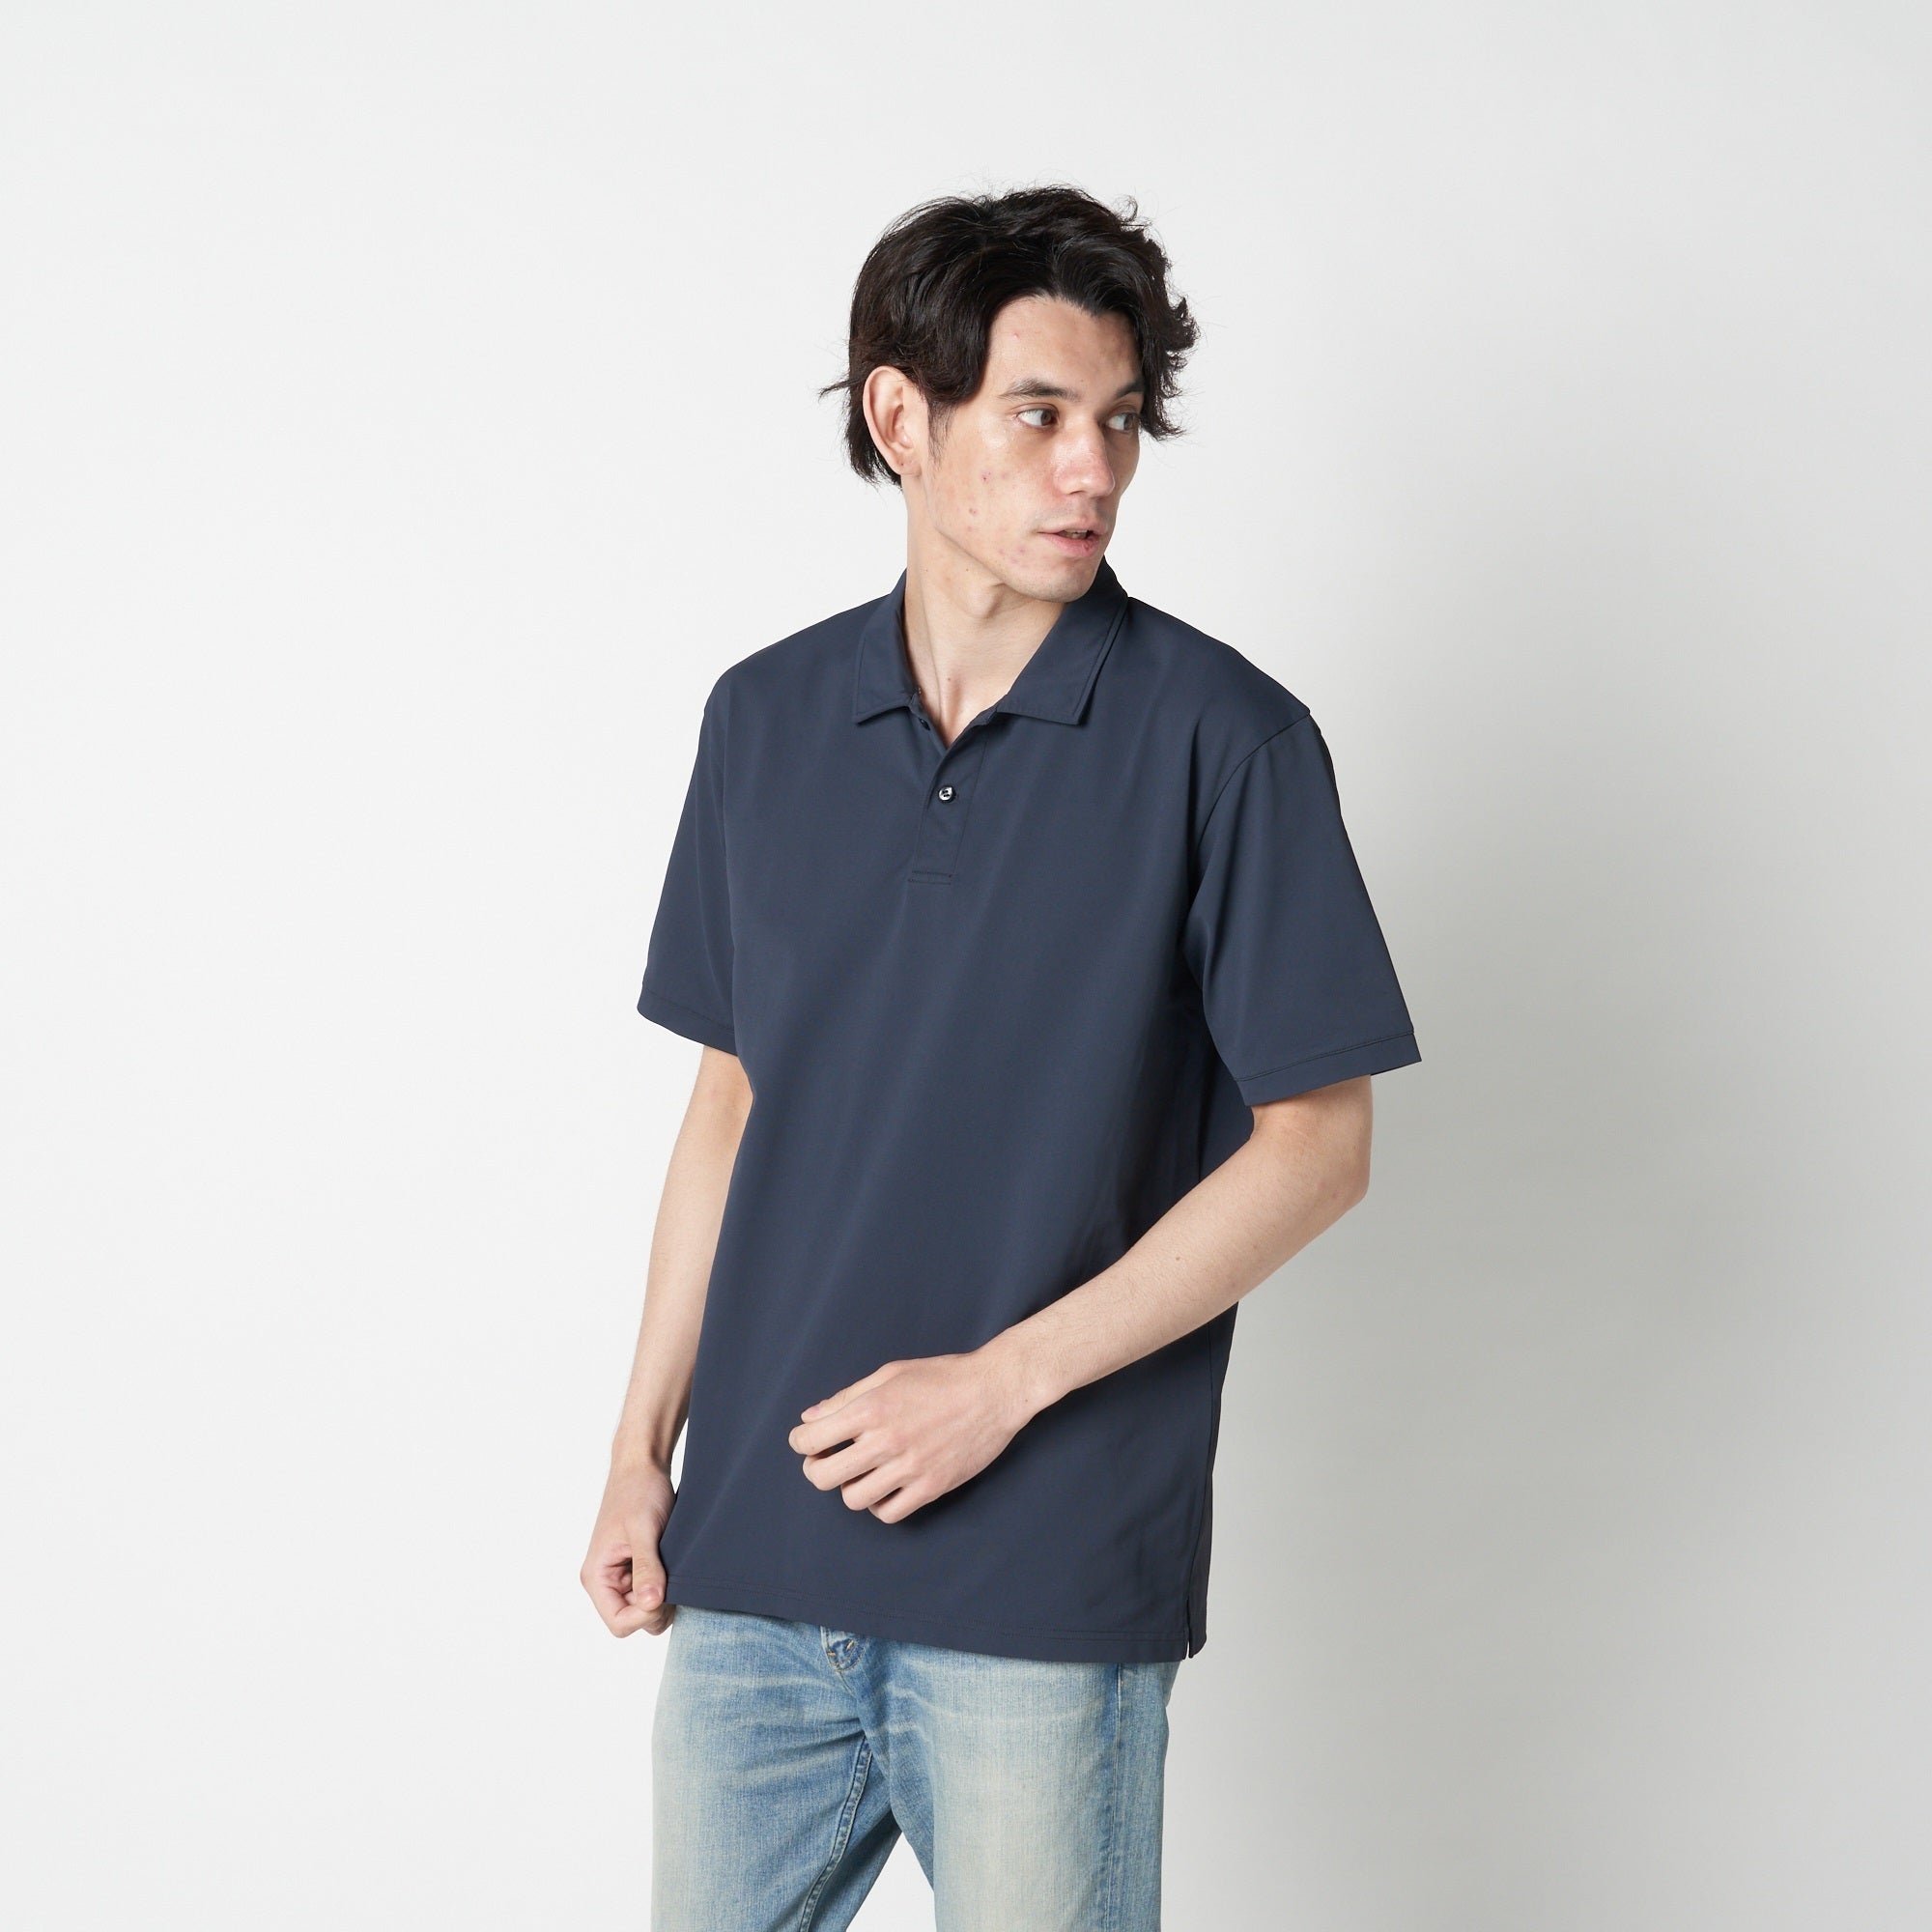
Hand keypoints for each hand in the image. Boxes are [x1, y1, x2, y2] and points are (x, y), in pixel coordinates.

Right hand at [580, 1460, 676, 1636]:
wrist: (642, 1466)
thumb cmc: (639, 1491)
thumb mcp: (644, 1529)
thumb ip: (646, 1567)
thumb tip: (650, 1604)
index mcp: (596, 1576)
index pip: (619, 1623)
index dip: (645, 1615)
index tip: (665, 1592)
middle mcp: (604, 1581)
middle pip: (633, 1621)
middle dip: (656, 1607)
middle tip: (672, 1576)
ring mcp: (620, 1577)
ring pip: (645, 1609)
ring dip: (662, 1595)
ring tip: (671, 1565)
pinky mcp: (634, 1569)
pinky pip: (651, 1593)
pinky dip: (665, 1585)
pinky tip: (671, 1563)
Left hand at [786, 1348, 1035, 1522]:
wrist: (994, 1391)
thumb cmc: (943, 1377)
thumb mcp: (890, 1374)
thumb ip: (847, 1397)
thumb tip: (810, 1417)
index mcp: (871, 1409)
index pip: (810, 1439)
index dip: (801, 1442)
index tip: (807, 1441)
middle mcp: (886, 1441)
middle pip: (823, 1476)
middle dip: (816, 1468)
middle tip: (825, 1461)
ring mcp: (909, 1468)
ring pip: (853, 1499)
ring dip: (849, 1487)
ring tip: (860, 1473)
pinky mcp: (931, 1487)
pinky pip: (888, 1513)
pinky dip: (878, 1504)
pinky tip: (884, 1487)